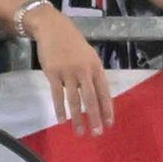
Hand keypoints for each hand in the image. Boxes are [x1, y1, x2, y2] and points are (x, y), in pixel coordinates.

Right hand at [27, 5, 113, 135]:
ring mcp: (68, 72)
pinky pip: (57, 95)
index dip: (107, 109)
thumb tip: (95, 95)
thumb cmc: (71, 43)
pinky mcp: (53, 73)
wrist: (53, 28)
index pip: (104, 92)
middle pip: (91, 98)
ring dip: (77, 118)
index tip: (109, 124)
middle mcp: (84, 71)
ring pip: (74, 100)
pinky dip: (60, 109)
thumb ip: (91, 74)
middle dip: (95, 117)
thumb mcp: (87, 56)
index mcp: (96, 67)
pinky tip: (62, 120)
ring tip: (79, 131)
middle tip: (97, 133)